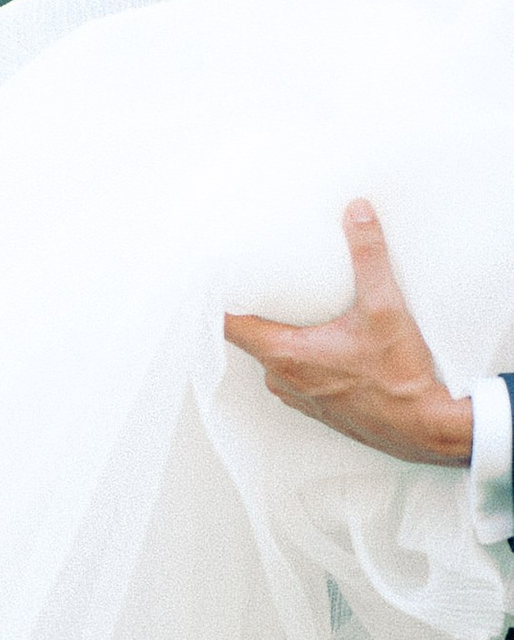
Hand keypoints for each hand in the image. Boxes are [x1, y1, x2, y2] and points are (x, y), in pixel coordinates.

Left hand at [223, 201, 474, 467]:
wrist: (423, 428)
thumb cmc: (400, 377)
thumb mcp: (386, 308)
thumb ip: (369, 258)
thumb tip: (358, 211)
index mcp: (284, 355)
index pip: (228, 325)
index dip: (217, 299)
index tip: (216, 276)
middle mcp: (282, 379)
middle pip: (250, 338)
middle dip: (253, 310)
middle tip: (260, 279)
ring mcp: (297, 397)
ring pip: (273, 357)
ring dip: (278, 335)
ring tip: (291, 306)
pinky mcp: (316, 407)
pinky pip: (293, 374)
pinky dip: (298, 355)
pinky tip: (319, 340)